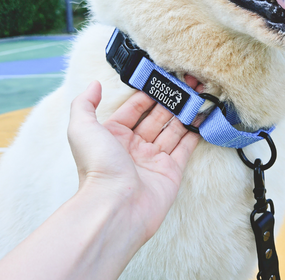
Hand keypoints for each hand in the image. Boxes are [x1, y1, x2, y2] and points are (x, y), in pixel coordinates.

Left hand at [68, 77, 201, 241]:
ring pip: (172, 130)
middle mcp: (134, 147)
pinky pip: (185, 148)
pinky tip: (202, 117)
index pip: (134, 109)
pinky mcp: (171, 171)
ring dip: (184, 113)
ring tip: (198, 94)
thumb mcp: (82, 129)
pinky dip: (194, 132)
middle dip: (170, 100)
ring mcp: (154, 159)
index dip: (147, 94)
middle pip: (156, 117)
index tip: (162, 79)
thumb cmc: (98, 166)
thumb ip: (85, 104)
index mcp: (114, 136)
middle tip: (186, 83)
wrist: (116, 207)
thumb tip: (94, 84)